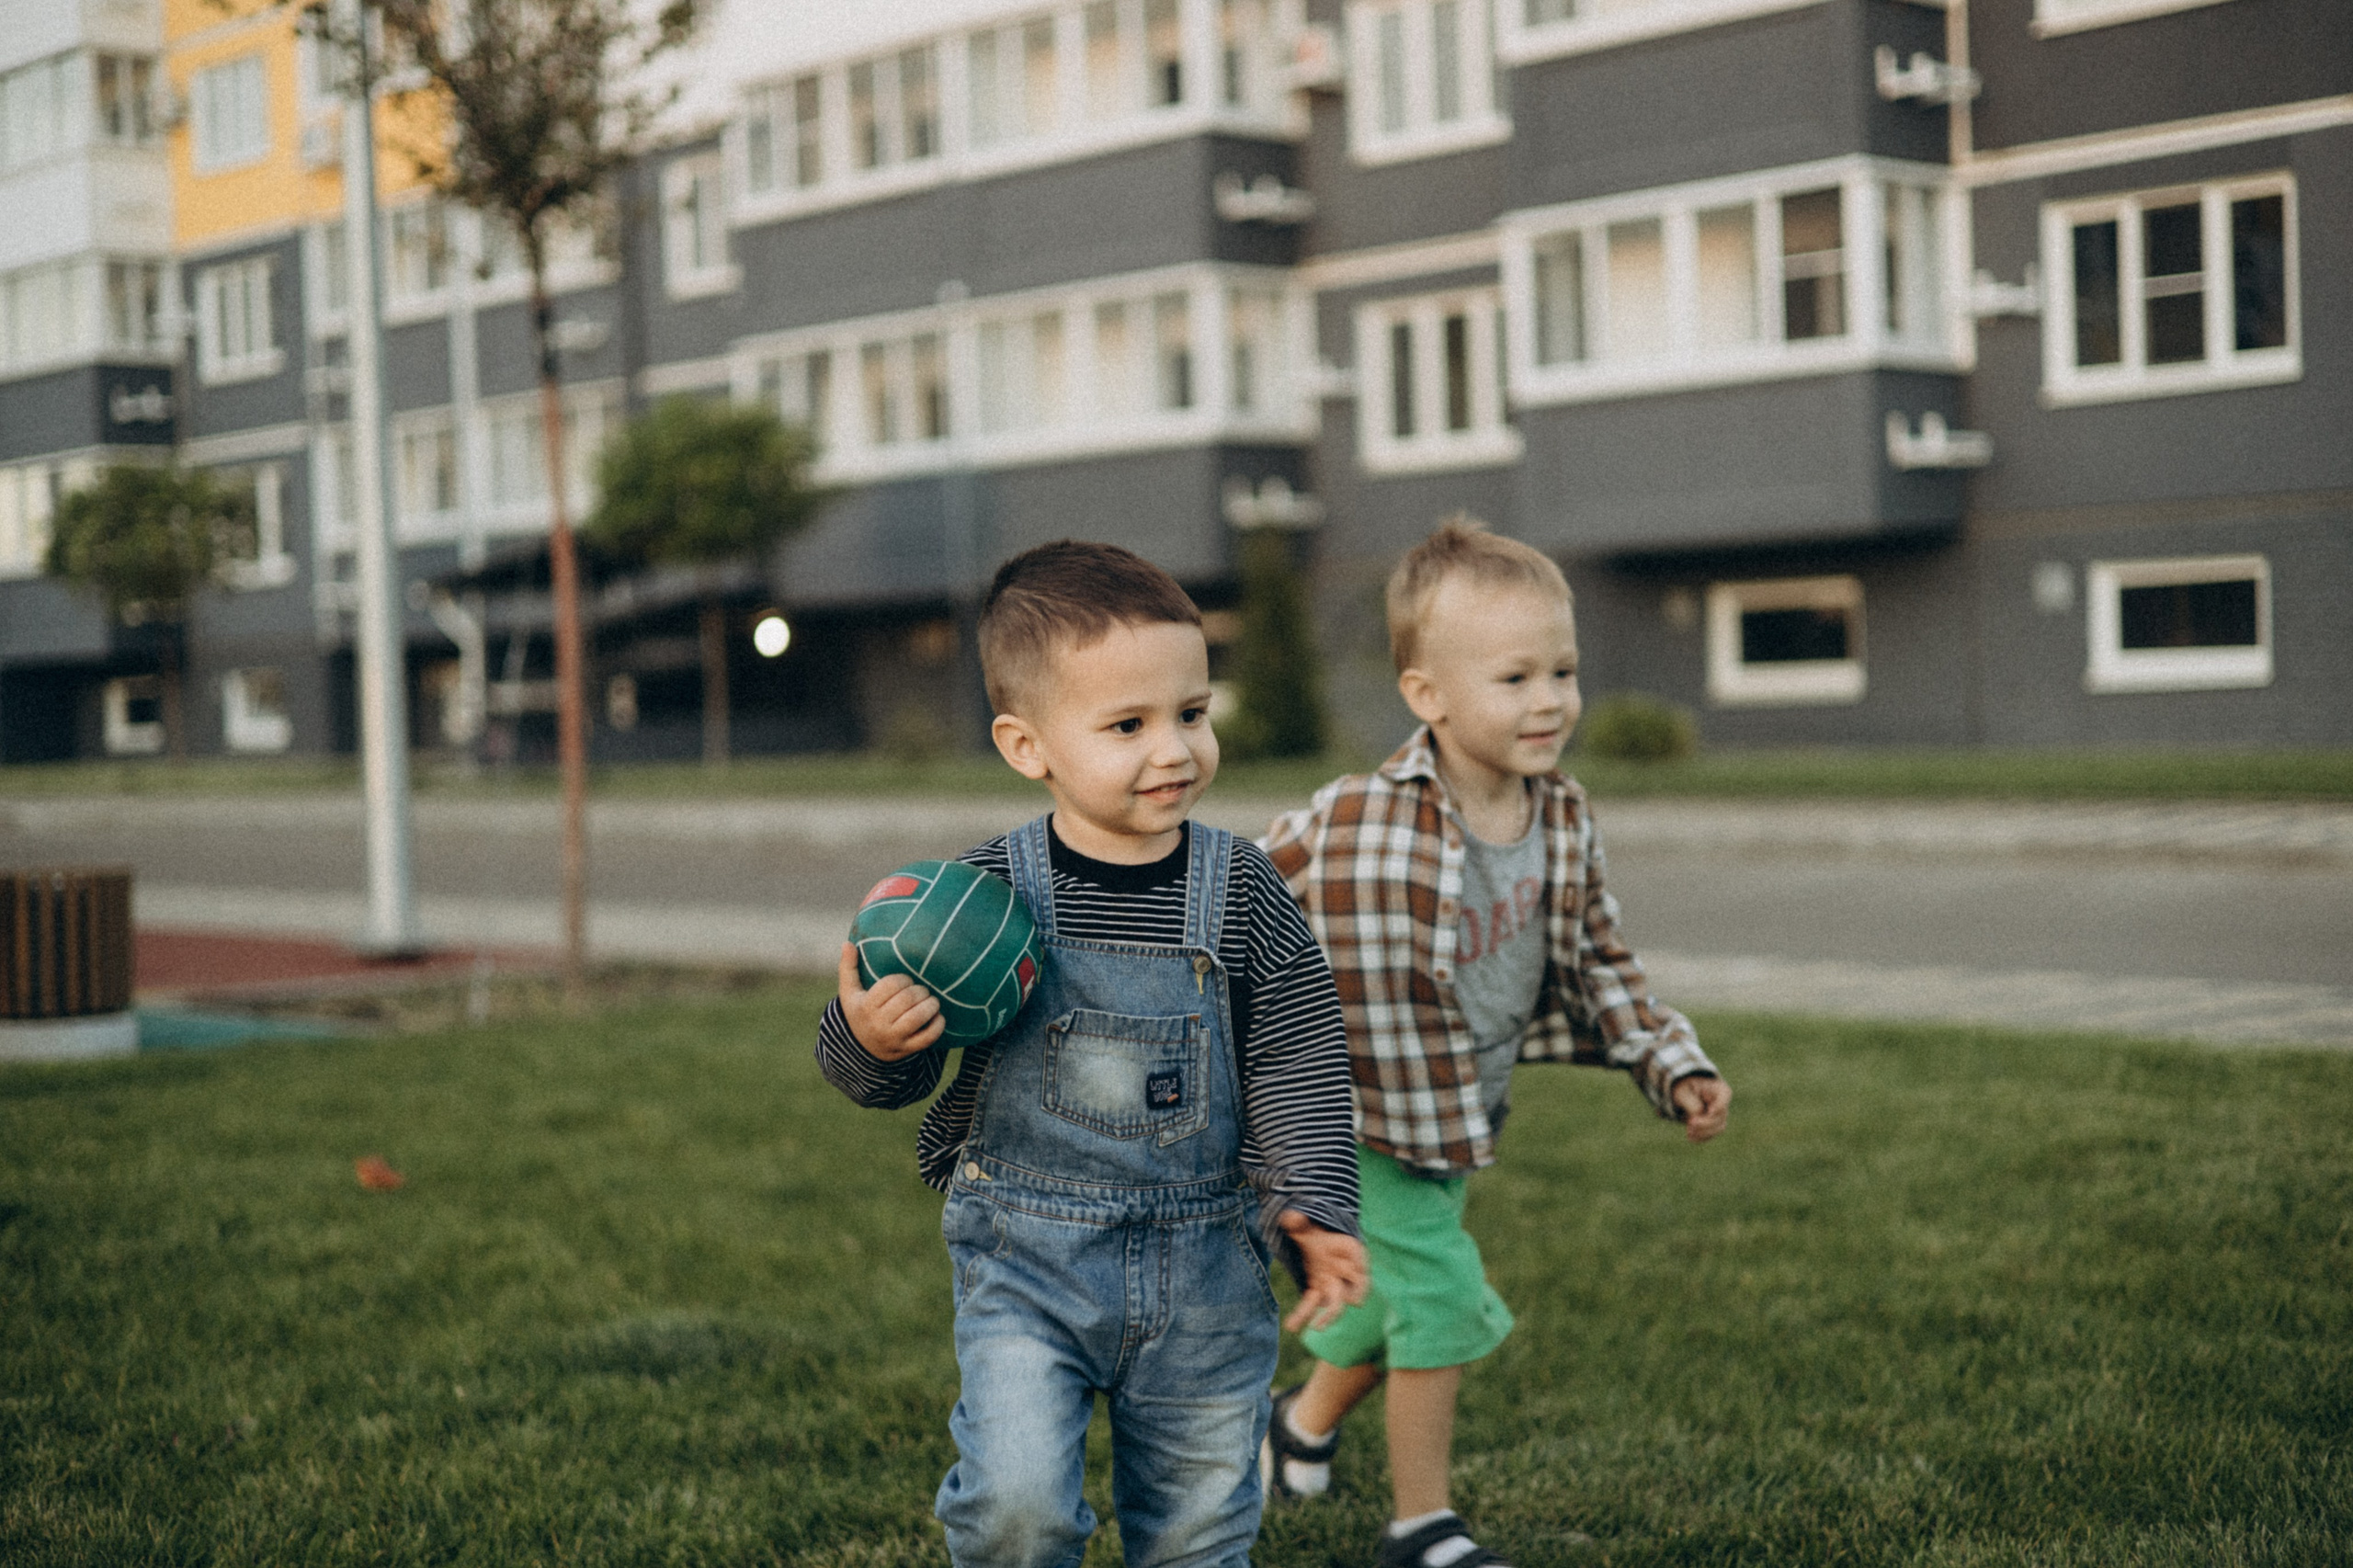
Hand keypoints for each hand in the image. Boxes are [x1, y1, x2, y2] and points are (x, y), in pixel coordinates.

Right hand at [838, 942, 945, 1060]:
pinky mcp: (906, 1050)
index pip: (890, 986)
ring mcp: (893, 1039)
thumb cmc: (859, 1011)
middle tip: (921, 990)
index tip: (905, 981)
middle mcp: (878, 1024)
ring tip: (931, 1000)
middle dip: (919, 990)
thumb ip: (847, 967)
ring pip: (917, 1017)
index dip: (903, 979)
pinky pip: (927, 1038)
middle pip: (906, 1000)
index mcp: (865, 1007)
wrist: (862, 1048)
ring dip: (930, 1005)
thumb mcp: (849, 992)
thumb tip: (846, 943)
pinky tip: (937, 1016)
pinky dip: (937, 1025)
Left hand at [1277, 1211, 1369, 1333]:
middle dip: (1345, 1302)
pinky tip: (1291, 1325)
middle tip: (1334, 1313)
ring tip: (1315, 1327)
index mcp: (1350, 1250)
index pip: (1360, 1262)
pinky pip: (1312, 1304)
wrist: (1314, 1239)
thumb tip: (1290, 1218)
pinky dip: (1303, 1315)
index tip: (1356, 1294)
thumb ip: (1299, 1222)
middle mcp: (1346, 1270)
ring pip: (1335, 1303)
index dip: (1359, 1272)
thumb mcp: (1307, 1224)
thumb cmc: (1317, 1231)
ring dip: (1328, 1316)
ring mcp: (1333, 1282)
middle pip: (1353, 1290)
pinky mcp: (1318, 1291)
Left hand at [1672, 1074, 1730, 1143]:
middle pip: (1720, 1116)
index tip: (1709, 1111)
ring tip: (1689, 1132)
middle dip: (1705, 1122)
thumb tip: (1699, 1117)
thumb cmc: (1685, 1089)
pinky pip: (1711, 1135)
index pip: (1724, 1098)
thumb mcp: (1684, 1092)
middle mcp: (1723, 1104)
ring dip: (1704, 1132)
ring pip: (1718, 1128)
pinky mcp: (1714, 1126)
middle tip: (1690, 1123)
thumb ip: (1692, 1103)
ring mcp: (1720, 1116)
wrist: (1684, 1094)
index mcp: (1719, 1090)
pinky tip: (1690, 1137)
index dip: (1719, 1106)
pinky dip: (1701, 1137)